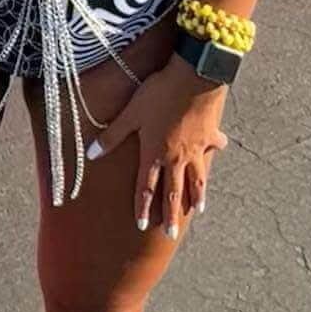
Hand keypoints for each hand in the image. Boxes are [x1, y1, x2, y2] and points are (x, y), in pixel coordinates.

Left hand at [86, 56, 228, 236]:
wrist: (193, 77)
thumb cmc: (158, 94)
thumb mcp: (130, 113)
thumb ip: (112, 136)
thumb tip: (90, 154)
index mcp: (154, 154)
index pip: (146, 187)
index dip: (143, 207)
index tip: (143, 226)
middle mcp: (176, 157)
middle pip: (173, 192)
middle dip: (171, 215)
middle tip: (172, 234)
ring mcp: (195, 149)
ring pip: (197, 178)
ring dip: (197, 195)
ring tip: (199, 209)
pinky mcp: (209, 135)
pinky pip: (213, 147)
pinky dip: (216, 150)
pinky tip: (220, 150)